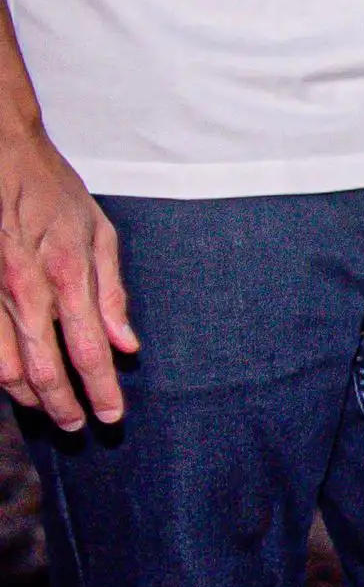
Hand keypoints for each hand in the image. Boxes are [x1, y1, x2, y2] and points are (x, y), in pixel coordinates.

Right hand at [0, 128, 132, 429]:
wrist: (0, 159)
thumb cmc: (53, 194)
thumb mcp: (100, 234)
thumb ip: (113, 294)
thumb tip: (127, 346)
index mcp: (69, 276)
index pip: (90, 352)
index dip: (100, 391)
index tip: (110, 417)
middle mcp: (27, 292)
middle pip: (44, 371)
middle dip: (62, 406)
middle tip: (76, 427)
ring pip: (5, 367)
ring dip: (28, 396)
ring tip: (48, 410)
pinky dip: (2, 371)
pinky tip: (17, 380)